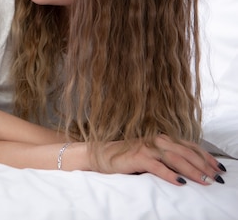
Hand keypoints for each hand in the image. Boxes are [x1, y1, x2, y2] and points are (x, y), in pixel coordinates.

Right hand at [97, 134, 225, 185]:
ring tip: (205, 181)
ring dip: (193, 171)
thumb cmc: (129, 157)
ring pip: (176, 159)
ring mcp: (148, 148)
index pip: (190, 147)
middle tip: (216, 178)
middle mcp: (157, 140)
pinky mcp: (138, 158)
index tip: (219, 168)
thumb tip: (192, 169)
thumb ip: (168, 158)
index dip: (206, 157)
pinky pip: (158, 167)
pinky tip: (180, 182)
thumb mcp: (153, 155)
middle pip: (187, 153)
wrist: (103, 154)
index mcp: (163, 139)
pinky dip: (170, 175)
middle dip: (204, 166)